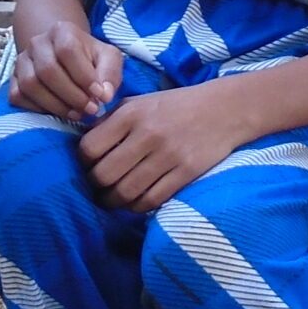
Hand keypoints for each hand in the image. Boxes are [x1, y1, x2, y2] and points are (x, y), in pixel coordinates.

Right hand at [12, 15, 121, 123]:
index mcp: (62, 30)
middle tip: (90, 110)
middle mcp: (37, 42)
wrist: (65, 55)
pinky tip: (57, 112)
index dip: (83, 77)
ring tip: (76, 114)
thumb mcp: (108, 58)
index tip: (99, 96)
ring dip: (55, 105)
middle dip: (72, 95)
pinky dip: (38, 109)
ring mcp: (22, 60)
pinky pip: (17, 96)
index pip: (67, 51)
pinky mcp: (13, 79)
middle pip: (48, 70)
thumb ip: (110, 73)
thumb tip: (105, 95)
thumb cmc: (90, 58)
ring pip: (30, 85)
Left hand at [78, 83, 250, 212]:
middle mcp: (146, 134)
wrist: (223, 109)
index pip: (89, 148)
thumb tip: (83, 145)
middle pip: (104, 175)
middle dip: (96, 187)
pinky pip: (151, 200)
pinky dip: (138, 206)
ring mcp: (167, 155)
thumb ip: (110, 121)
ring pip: (126, 192)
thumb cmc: (174, 106)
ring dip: (114, 201)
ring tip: (113, 199)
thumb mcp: (139, 102)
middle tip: (98, 188)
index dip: (83, 162)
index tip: (89, 166)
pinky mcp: (185, 172)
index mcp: (130, 114)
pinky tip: (135, 202)